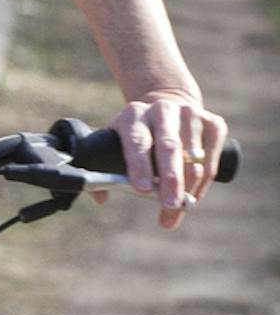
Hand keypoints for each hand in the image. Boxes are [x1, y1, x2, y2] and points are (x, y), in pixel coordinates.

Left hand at [110, 89, 226, 229]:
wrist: (169, 106)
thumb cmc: (137, 136)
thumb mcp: (116, 143)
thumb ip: (103, 170)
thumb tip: (100, 197)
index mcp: (133, 115)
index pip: (137, 141)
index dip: (140, 165)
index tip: (142, 190)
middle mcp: (162, 109)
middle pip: (169, 146)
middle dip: (170, 180)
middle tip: (170, 206)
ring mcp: (190, 113)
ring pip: (194, 156)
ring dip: (189, 187)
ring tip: (180, 209)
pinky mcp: (213, 122)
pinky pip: (211, 157)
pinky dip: (205, 181)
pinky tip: (194, 194)